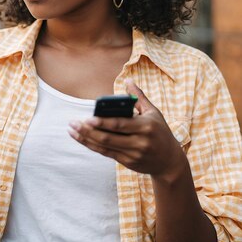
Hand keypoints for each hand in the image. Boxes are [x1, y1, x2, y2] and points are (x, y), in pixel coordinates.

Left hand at [68, 79, 185, 178]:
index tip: (88, 118)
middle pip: (109, 138)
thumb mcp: (154, 113)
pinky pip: (106, 153)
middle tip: (73, 123)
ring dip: (86, 139)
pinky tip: (82, 139)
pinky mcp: (127, 162)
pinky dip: (92, 146)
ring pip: (104, 147)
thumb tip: (128, 80)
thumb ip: (139, 97)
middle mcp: (139, 142)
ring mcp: (133, 154)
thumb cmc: (160, 132)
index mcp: (146, 127)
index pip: (121, 124)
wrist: (170, 162)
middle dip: (88, 131)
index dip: (103, 122)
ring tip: (72, 130)